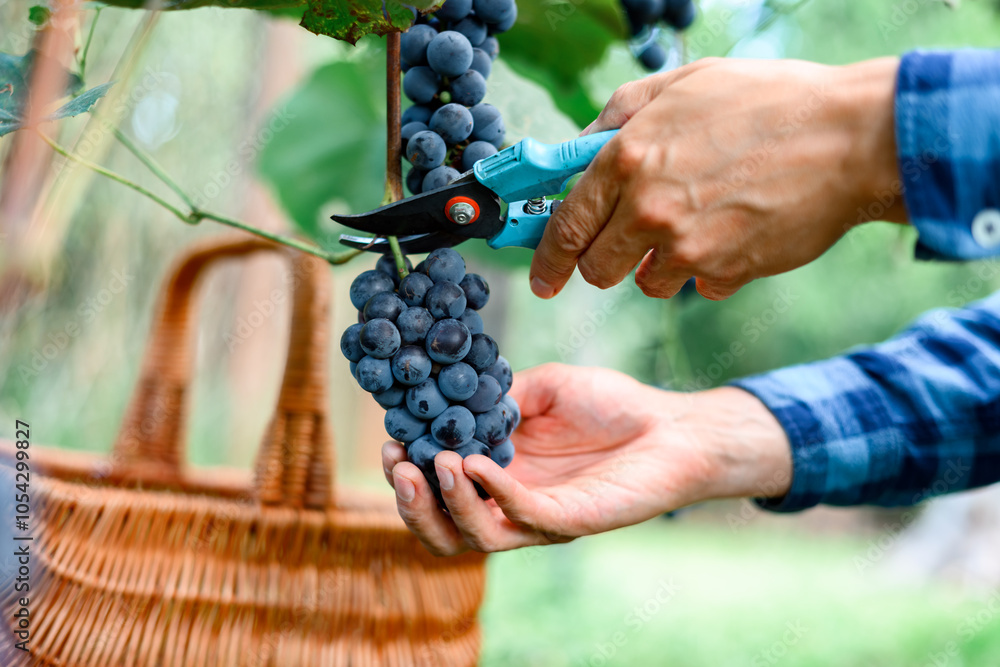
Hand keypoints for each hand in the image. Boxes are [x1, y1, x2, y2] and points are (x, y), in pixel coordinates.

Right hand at [382, 363, 791, 555]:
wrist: (672, 426)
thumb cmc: (612, 406)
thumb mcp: (543, 387)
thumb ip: (500, 397)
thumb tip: (454, 400)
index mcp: (499, 472)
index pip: (439, 488)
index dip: (408, 471)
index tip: (391, 440)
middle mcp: (511, 502)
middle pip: (445, 528)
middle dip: (412, 502)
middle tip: (400, 465)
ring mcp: (538, 517)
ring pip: (474, 536)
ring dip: (445, 504)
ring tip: (432, 463)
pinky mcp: (569, 521)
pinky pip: (520, 517)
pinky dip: (492, 494)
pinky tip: (476, 463)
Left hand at [529, 57, 905, 300]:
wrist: (850, 138)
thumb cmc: (767, 102)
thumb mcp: (681, 85)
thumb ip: (618, 115)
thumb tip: (579, 145)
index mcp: (627, 158)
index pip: (565, 227)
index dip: (546, 259)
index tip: (543, 278)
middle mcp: (648, 209)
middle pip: (597, 269)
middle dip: (603, 261)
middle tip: (628, 241)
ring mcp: (686, 247)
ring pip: (646, 282)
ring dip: (659, 264)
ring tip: (698, 222)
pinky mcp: (724, 273)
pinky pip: (697, 286)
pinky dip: (707, 270)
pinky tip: (734, 233)